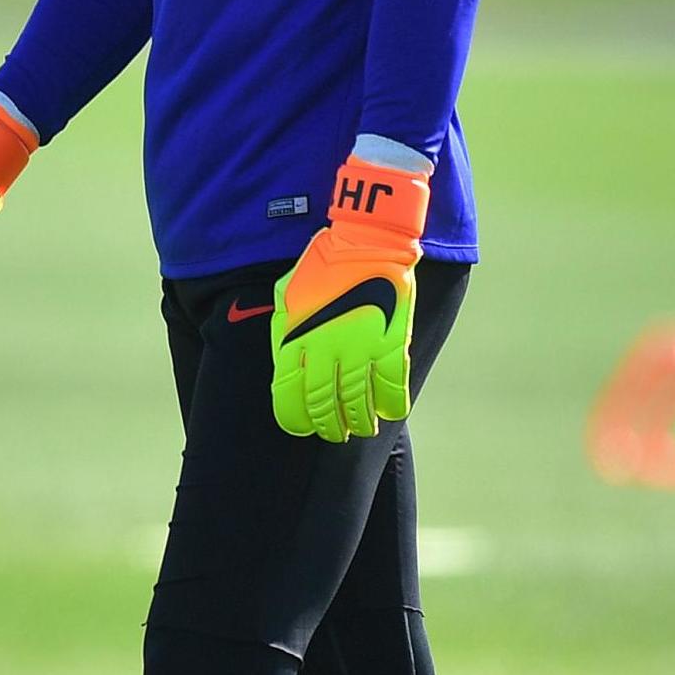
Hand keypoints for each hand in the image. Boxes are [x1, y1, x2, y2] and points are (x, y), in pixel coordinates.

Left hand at [269, 158, 430, 442]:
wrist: (365, 241)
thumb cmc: (321, 265)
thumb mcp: (286, 295)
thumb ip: (282, 331)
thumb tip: (283, 364)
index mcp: (294, 339)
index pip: (288, 396)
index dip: (294, 419)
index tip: (299, 427)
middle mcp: (325, 351)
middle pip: (323, 407)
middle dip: (326, 427)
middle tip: (331, 433)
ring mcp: (360, 351)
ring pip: (357, 406)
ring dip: (358, 423)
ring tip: (358, 428)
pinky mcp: (391, 346)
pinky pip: (392, 390)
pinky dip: (390, 407)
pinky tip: (387, 412)